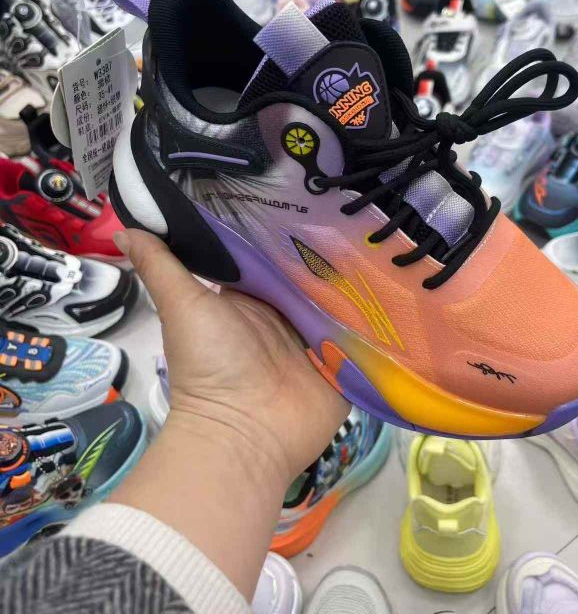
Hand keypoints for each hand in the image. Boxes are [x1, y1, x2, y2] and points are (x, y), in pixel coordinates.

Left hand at [111, 228, 348, 595]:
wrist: (243, 436)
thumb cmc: (210, 368)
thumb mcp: (184, 308)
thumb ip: (162, 267)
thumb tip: (126, 228)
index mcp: (252, 300)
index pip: (273, 257)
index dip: (286, 231)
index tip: (306, 194)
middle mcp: (286, 316)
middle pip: (312, 277)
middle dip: (330, 252)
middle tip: (357, 209)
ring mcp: (318, 339)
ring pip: (341, 301)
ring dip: (359, 280)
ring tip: (382, 239)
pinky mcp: (344, 362)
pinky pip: (364, 333)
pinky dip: (377, 315)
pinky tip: (397, 285)